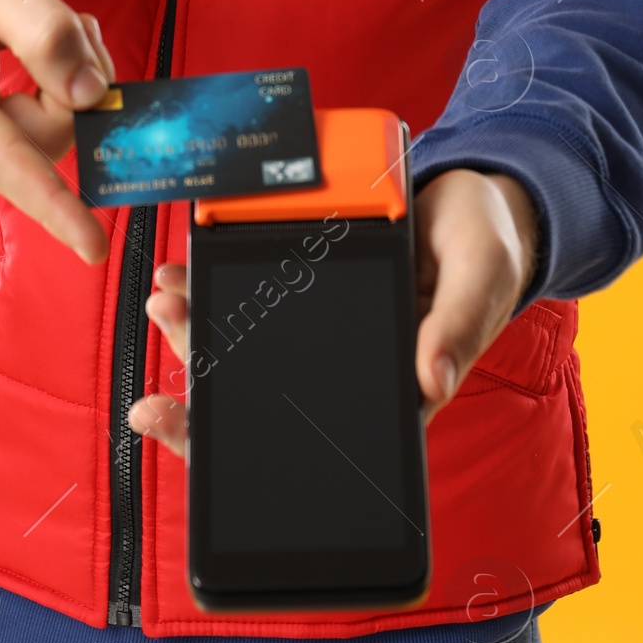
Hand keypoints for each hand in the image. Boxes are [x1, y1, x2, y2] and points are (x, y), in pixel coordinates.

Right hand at [0, 0, 114, 265]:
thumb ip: (46, 30)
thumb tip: (92, 96)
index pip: (5, 159)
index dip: (56, 205)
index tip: (93, 249)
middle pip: (39, 143)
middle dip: (72, 91)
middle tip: (72, 24)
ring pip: (26, 150)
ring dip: (45, 99)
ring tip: (7, 39)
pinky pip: (3, 153)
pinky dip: (18, 115)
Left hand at [127, 169, 540, 458]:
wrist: (481, 195)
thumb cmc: (487, 247)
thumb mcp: (481, 277)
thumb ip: (460, 326)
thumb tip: (432, 379)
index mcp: (395, 384)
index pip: (318, 438)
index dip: (251, 446)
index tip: (194, 431)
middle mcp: (350, 365)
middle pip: (266, 399)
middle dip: (205, 393)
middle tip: (156, 390)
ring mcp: (326, 329)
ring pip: (250, 351)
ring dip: (201, 334)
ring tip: (163, 309)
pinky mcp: (313, 285)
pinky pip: (258, 299)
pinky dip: (216, 290)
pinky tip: (182, 279)